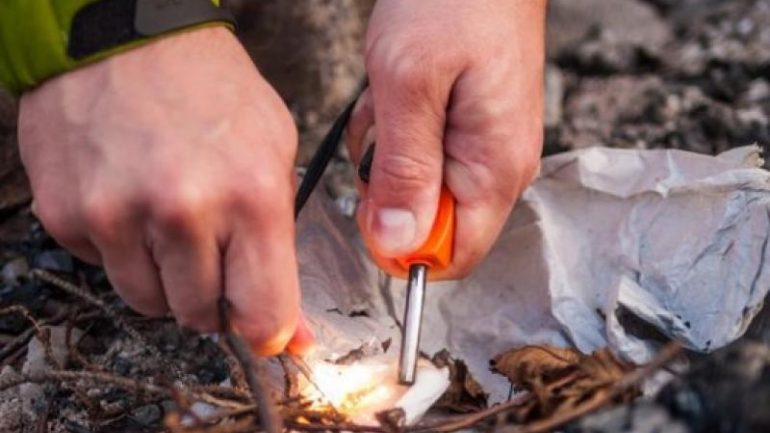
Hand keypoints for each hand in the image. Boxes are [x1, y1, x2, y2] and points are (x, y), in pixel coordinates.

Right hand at [18, 27, 312, 354]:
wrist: (124, 37)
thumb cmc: (210, 89)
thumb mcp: (275, 149)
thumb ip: (283, 242)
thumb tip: (290, 332)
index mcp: (250, 195)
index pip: (263, 314)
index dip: (268, 331)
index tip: (265, 328)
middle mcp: (182, 211)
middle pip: (201, 316)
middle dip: (214, 296)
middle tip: (214, 251)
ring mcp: (117, 215)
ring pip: (149, 301)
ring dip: (166, 277)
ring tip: (171, 222)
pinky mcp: (67, 214)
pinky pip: (103, 269)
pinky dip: (122, 249)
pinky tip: (131, 201)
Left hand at [348, 0, 545, 277]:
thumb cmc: (451, 3)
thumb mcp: (410, 87)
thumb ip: (404, 172)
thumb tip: (397, 246)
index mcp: (494, 170)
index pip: (454, 257)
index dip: (402, 246)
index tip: (371, 202)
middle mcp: (499, 168)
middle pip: (432, 224)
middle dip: (389, 188)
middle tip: (381, 132)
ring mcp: (486, 147)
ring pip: (420, 187)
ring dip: (388, 154)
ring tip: (390, 101)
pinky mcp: (469, 128)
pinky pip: (421, 155)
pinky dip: (395, 131)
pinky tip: (396, 94)